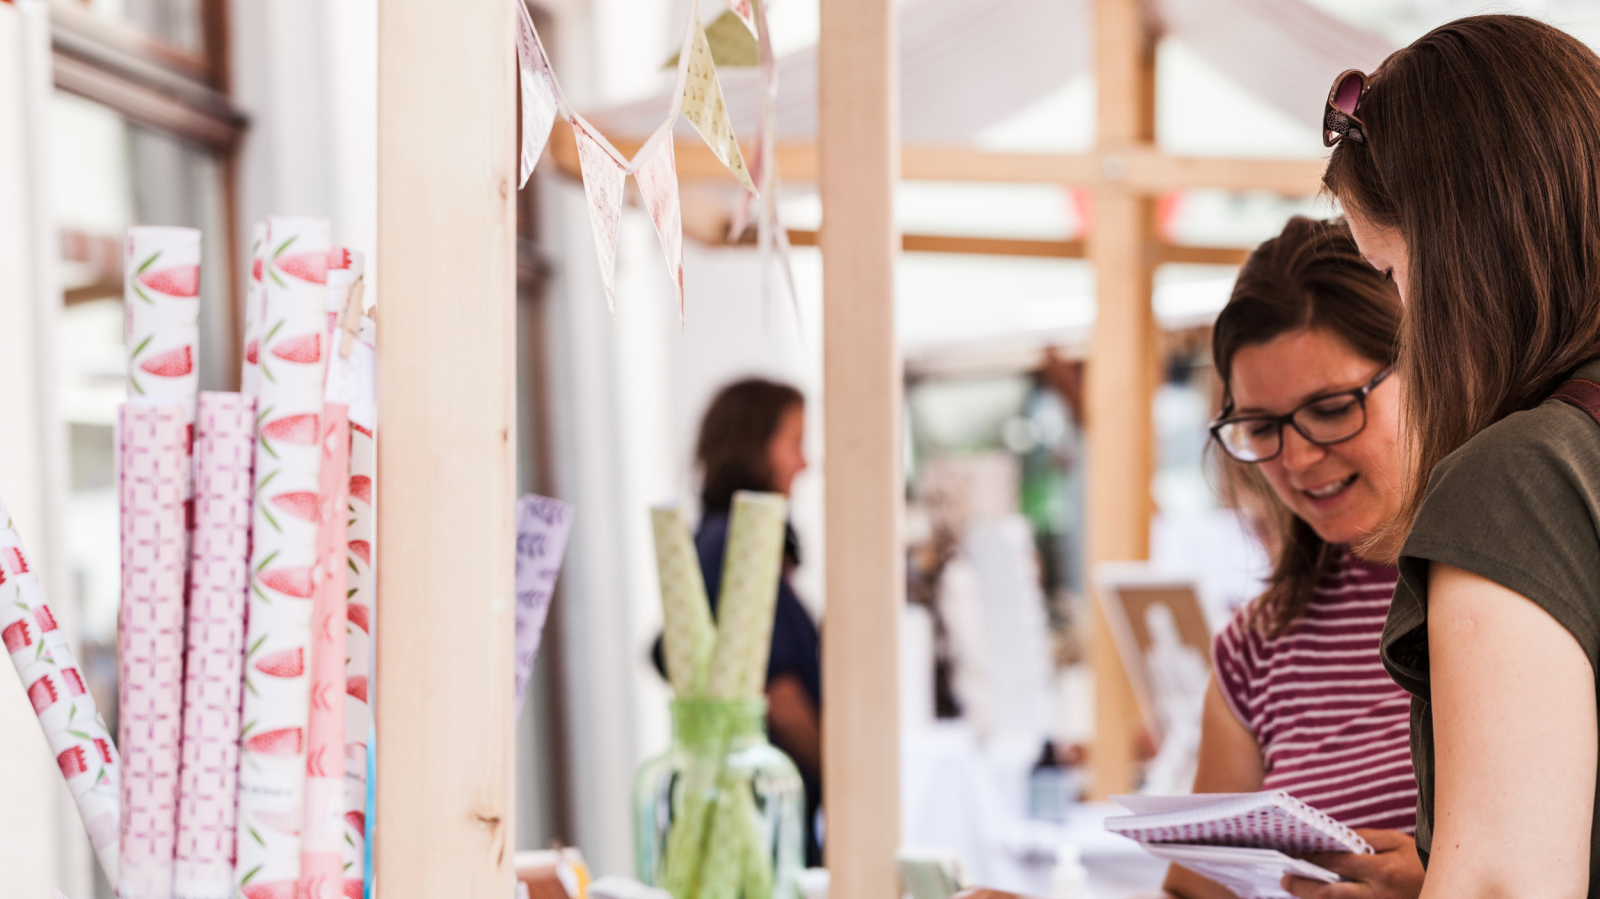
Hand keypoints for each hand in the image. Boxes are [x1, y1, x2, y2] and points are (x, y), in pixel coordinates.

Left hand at [1282, 829, 1423, 898]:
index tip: (1292, 854)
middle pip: (1329, 895)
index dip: (1310, 860)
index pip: (1335, 864)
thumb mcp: (1395, 841)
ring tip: (1296, 889)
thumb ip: (1362, 838)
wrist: (1450, 884)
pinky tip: (1321, 897)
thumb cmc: (1421, 860)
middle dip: (1302, 887)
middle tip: (1285, 880)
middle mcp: (1377, 895)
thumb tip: (1331, 839)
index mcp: (1381, 871)